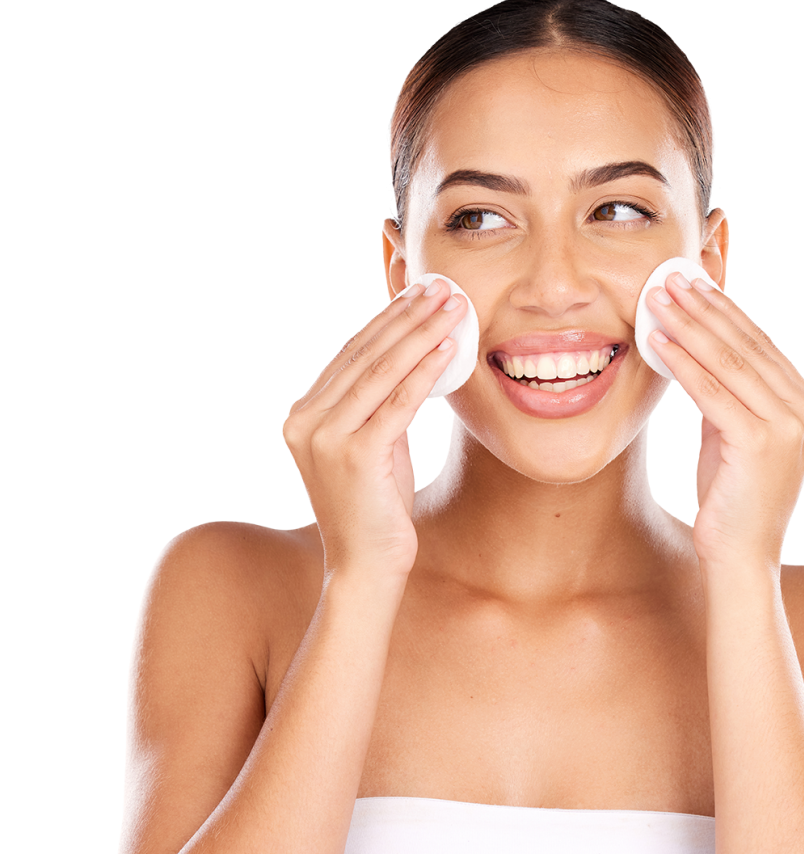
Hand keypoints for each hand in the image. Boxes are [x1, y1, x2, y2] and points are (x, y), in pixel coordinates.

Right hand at [283, 280, 466, 575]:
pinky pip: (397, 402)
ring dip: (420, 333)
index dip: (387, 321)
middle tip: (440, 287)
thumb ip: (379, 407)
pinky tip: (447, 347)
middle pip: (365, 355)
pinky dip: (424, 371)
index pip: (351, 355)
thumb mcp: (372, 446)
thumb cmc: (375, 509)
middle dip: (407, 316)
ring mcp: (325, 437)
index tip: (419, 296)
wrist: (364, 566)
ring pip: (381, 371)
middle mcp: (305, 420)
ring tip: (451, 307)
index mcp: (303, 416)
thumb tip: (415, 361)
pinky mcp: (354, 454)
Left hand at [646, 273, 803, 565]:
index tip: (692, 286)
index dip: (723, 312)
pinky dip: (681, 363)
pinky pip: (711, 391)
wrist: (740, 557)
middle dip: (702, 308)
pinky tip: (657, 342)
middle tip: (670, 278)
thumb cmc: (732, 499)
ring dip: (687, 326)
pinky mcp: (761, 442)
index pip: (760, 346)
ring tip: (657, 299)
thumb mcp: (731, 436)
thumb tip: (697, 354)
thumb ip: (726, 396)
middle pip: (745, 346)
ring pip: (728, 362)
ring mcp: (789, 426)